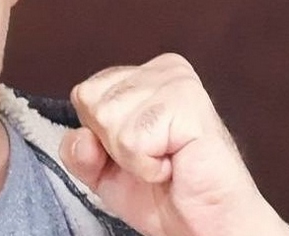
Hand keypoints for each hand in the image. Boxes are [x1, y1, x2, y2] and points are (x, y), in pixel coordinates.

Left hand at [59, 53, 288, 235]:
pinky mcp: (188, 104)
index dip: (100, 135)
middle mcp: (163, 68)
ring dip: (133, 157)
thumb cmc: (165, 193)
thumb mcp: (103, 171)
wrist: (209, 225)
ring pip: (109, 119)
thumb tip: (82, 137)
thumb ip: (78, 151)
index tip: (137, 149)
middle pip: (92, 103)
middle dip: (115, 145)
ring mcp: (177, 82)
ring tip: (166, 160)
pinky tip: (174, 164)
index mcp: (144, 73)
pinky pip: (132, 139)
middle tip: (154, 157)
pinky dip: (147, 165)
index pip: (84, 93)